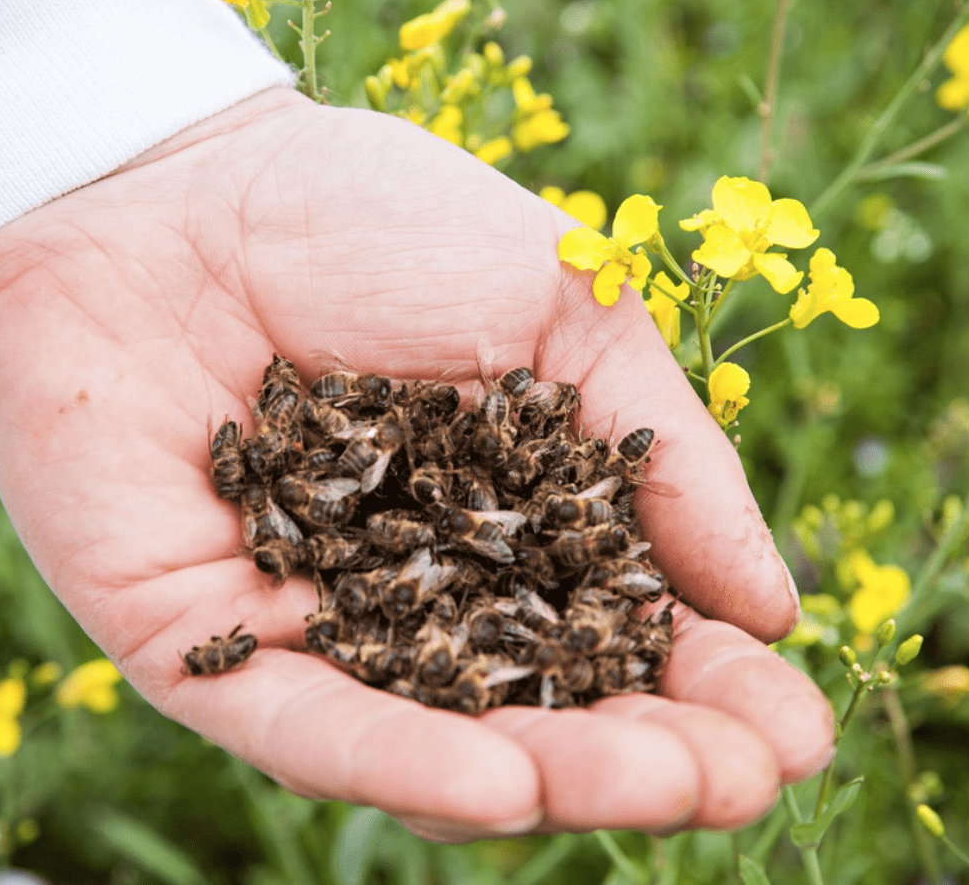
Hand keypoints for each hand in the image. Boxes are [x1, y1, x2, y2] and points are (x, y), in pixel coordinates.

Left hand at [0, 88, 833, 840]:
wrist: (172, 177)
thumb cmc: (373, 223)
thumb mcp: (565, 314)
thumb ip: (664, 459)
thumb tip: (775, 607)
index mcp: (509, 528)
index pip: (623, 636)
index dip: (712, 689)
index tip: (796, 726)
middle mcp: (416, 601)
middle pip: (541, 713)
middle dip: (651, 756)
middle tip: (743, 779)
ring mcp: (310, 631)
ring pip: (437, 744)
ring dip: (554, 778)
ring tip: (662, 784)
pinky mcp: (198, 647)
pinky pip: (301, 726)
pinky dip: (396, 766)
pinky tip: (501, 790)